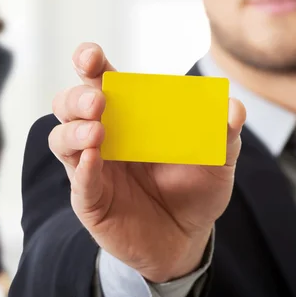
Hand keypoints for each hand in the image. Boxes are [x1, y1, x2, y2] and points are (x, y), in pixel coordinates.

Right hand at [49, 43, 245, 282]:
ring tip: (97, 132)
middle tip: (99, 101)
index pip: (101, 82)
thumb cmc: (196, 191)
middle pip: (69, 105)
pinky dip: (83, 168)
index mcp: (130, 117)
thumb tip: (234, 108)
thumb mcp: (217, 161)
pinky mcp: (91, 200)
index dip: (89, 64)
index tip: (91, 57)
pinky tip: (95, 158)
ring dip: (74, 130)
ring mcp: (93, 168)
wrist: (188, 239)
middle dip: (77, 96)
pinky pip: (78, 181)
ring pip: (61, 139)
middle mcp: (104, 137)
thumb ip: (225, 134)